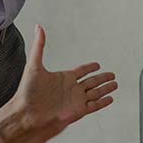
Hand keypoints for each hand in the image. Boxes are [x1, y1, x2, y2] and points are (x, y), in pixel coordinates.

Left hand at [0, 25, 118, 142]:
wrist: (27, 114)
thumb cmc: (27, 92)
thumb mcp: (34, 65)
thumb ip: (39, 46)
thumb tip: (38, 28)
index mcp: (63, 78)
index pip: (81, 71)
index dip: (90, 68)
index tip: (97, 65)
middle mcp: (71, 89)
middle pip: (92, 81)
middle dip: (102, 78)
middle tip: (112, 75)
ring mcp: (75, 100)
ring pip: (96, 92)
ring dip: (106, 88)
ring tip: (115, 84)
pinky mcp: (78, 111)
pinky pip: (94, 106)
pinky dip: (103, 102)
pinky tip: (110, 98)